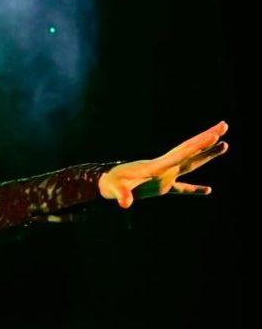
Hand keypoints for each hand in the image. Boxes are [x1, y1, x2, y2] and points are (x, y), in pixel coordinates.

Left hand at [99, 121, 228, 208]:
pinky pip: (182, 187)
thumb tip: (125, 204)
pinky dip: (194, 189)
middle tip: (224, 125)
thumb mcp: (114, 190)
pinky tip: (207, 190)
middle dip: (206, 139)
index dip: (197, 146)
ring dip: (206, 154)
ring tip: (225, 143)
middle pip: (189, 151)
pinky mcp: (160, 186)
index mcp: (156, 167)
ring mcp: (164, 176)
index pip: (181, 154)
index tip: (213, 134)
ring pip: (190, 163)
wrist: (103, 182)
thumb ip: (122, 195)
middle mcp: (163, 168)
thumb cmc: (109, 184)